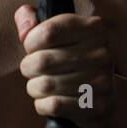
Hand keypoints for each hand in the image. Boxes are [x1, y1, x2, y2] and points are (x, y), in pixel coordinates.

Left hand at [14, 4, 114, 127]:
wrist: (102, 96)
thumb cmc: (72, 60)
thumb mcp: (58, 34)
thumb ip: (35, 22)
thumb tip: (24, 22)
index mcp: (93, 28)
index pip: (47, 33)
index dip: (30, 42)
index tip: (33, 47)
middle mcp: (101, 53)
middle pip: (42, 61)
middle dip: (28, 67)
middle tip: (33, 70)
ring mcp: (101, 81)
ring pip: (44, 86)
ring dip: (34, 87)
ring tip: (42, 85)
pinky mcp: (96, 106)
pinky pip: (53, 105)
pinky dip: (42, 105)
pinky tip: (50, 100)